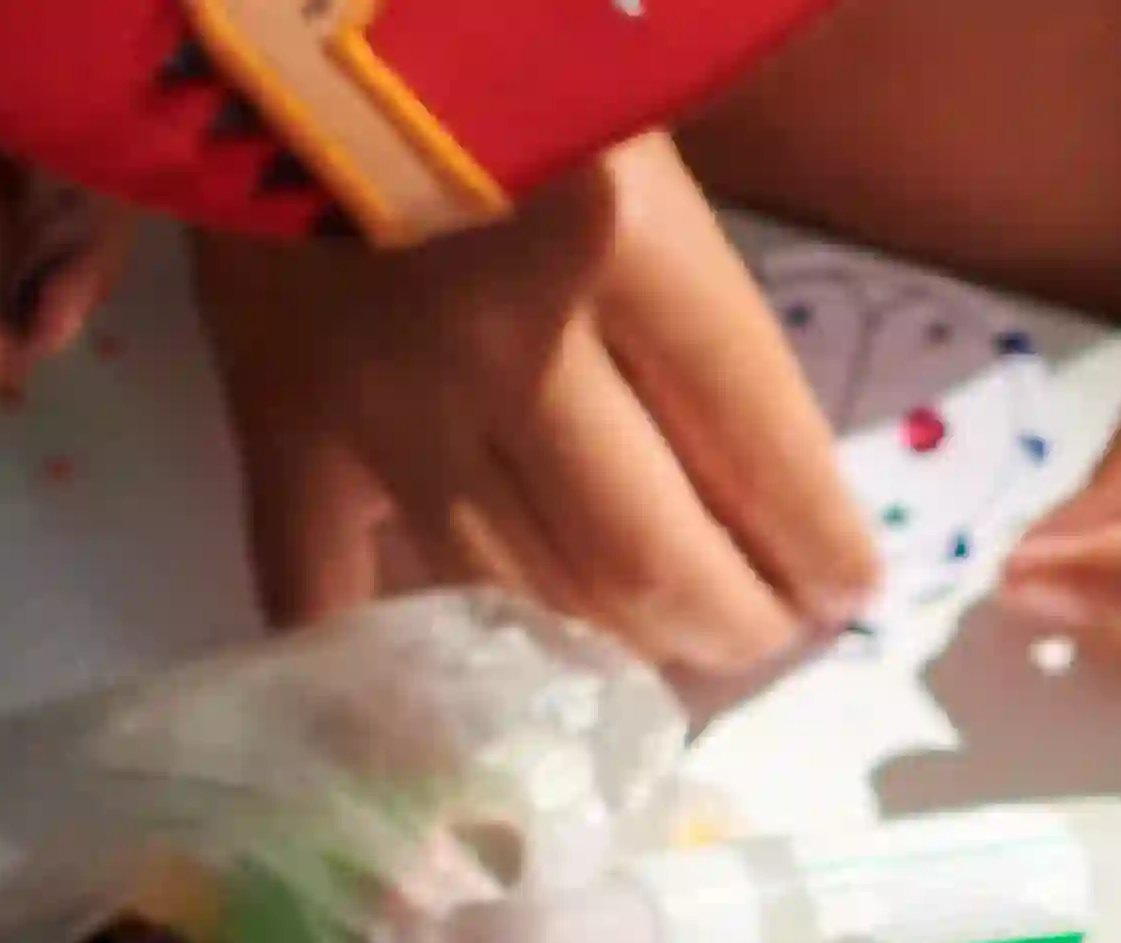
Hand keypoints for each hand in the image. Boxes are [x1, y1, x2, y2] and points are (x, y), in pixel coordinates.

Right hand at [199, 137, 870, 673]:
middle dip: (727, 620)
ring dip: (604, 648)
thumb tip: (737, 427)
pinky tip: (452, 696)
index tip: (844, 583)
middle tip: (759, 632)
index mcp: (620, 234)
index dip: (812, 537)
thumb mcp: (610, 96)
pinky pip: (325, 596)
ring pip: (522, 594)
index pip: (757, 441)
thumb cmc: (462, 18)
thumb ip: (669, 253)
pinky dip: (386, 668)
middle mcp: (512, 346)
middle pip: (648, 554)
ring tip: (649, 652)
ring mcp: (383, 407)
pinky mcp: (277, 430)